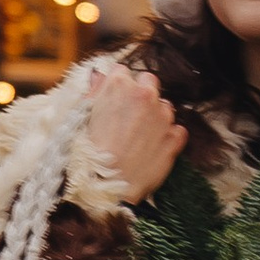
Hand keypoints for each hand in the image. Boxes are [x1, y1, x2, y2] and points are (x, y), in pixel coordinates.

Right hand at [82, 62, 184, 205]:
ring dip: (155, 116)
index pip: (122, 72)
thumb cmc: (87, 153)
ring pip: (165, 106)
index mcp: (119, 85)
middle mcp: (145, 94)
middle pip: (148, 82)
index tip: (113, 102)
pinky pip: (177, 130)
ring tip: (139, 138)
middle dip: (141, 95)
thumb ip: (94, 91)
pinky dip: (168, 137)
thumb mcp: (82, 116)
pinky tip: (152, 149)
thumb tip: (99, 76)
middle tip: (128, 118)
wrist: (105, 187)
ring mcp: (163, 116)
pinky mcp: (175, 137)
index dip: (117, 88)